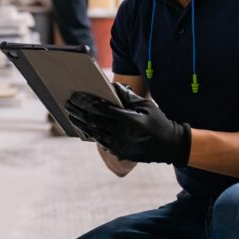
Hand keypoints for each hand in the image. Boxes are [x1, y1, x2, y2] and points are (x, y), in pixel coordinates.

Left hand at [65, 83, 190, 165]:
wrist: (169, 146)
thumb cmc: (158, 121)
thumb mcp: (146, 105)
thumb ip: (128, 97)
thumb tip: (112, 86)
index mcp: (130, 121)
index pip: (105, 110)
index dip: (90, 103)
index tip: (79, 96)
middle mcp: (123, 134)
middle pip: (95, 121)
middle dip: (80, 111)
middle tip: (68, 103)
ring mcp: (121, 145)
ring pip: (95, 132)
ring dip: (81, 122)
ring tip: (70, 114)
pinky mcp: (120, 152)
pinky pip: (100, 141)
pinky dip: (89, 133)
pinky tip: (82, 126)